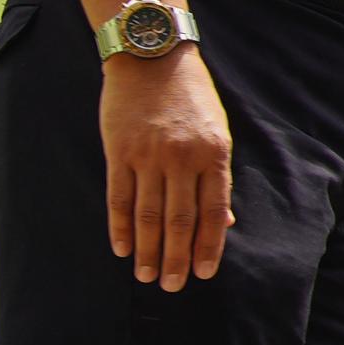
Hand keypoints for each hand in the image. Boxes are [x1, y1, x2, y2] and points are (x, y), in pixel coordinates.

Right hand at [101, 49, 232, 289]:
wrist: (152, 57)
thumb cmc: (192, 97)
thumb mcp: (218, 132)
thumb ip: (218, 177)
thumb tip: (225, 222)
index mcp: (214, 155)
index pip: (213, 212)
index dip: (209, 247)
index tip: (204, 273)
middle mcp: (182, 159)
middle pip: (180, 221)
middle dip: (177, 258)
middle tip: (174, 287)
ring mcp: (149, 156)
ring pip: (148, 215)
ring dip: (149, 250)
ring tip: (148, 276)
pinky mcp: (119, 151)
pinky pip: (119, 197)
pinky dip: (119, 227)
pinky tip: (122, 249)